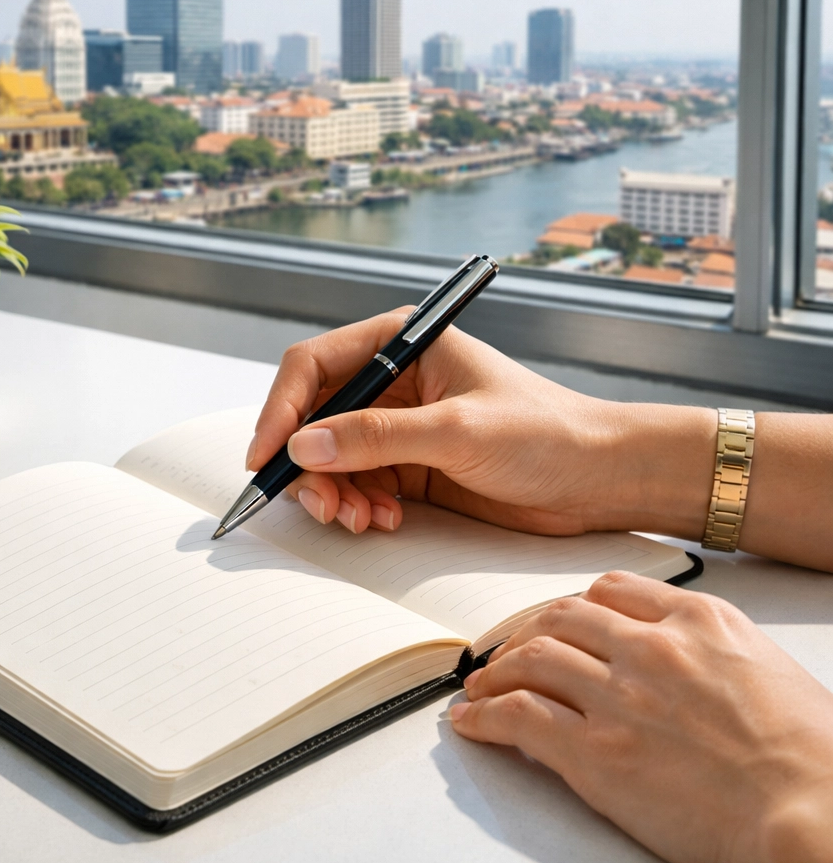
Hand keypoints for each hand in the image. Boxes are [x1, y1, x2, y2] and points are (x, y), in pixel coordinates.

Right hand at [248, 310, 715, 537]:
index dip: (280, 410)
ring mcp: (397, 425)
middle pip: (313, 417)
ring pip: (329, 457)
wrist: (597, 478)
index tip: (265, 457)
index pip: (313, 366)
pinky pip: (356, 484)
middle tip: (323, 506)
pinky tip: (382, 519)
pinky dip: (356, 506)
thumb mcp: (458, 430)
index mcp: (402, 343)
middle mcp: (392, 380)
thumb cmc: (545, 433)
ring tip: (359, 520)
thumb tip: (302, 445)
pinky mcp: (407, 464)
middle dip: (308, 465)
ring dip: (332, 492)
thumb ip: (377, 436)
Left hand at [452, 572, 832, 862]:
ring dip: (496, 673)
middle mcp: (652, 647)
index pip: (610, 591)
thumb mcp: (765, 668)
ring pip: (532, 659)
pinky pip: (520, 716)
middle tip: (506, 652)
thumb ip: (709, 649)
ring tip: (480, 687)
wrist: (821, 815)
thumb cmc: (813, 757)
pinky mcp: (597, 752)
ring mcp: (621, 696)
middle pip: (561, 617)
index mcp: (697, 620)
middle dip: (524, 634)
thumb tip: (676, 658)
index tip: (555, 622)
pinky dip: (487, 716)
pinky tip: (473, 722)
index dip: (571, 607)